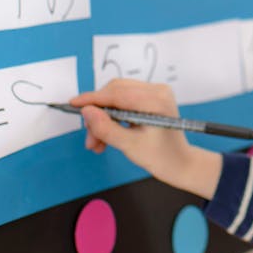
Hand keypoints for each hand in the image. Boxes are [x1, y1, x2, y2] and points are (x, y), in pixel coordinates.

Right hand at [71, 79, 220, 198]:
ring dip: (103, 118)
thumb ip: (106, 128)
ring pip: (117, 97)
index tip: (73, 104)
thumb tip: (86, 112)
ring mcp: (155, 92)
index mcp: (156, 100)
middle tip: (90, 139)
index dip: (92, 98)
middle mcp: (157, 90)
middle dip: (98, 114)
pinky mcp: (151, 97)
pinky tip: (107, 137)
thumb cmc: (160, 157)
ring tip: (97, 144)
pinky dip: (113, 117)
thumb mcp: (129, 146)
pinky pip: (124, 101)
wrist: (179, 162)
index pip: (117, 93)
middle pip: (115, 92)